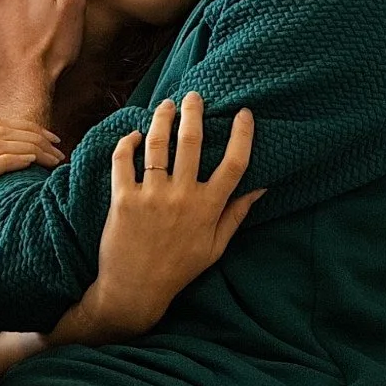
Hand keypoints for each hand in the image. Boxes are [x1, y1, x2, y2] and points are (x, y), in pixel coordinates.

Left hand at [85, 93, 259, 338]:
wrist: (134, 289)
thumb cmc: (179, 269)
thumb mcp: (215, 247)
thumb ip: (236, 215)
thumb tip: (261, 188)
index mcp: (208, 207)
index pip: (234, 163)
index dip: (242, 135)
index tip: (243, 114)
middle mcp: (182, 196)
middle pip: (192, 142)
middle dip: (194, 112)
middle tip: (194, 96)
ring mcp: (152, 195)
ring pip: (158, 144)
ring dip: (162, 119)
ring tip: (166, 105)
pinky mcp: (123, 198)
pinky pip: (124, 159)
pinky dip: (128, 142)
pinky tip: (135, 135)